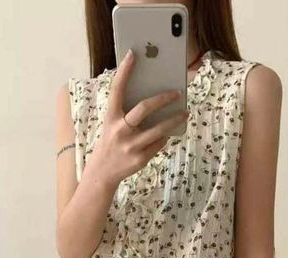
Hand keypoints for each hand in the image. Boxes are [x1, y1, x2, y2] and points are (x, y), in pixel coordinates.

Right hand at [88, 49, 189, 187]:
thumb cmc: (111, 142)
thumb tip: (153, 98)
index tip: (134, 54)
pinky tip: (169, 132)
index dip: (125, 70)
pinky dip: (165, 137)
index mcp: (111, 117)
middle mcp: (120, 130)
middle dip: (163, 98)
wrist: (102, 173)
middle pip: (144, 108)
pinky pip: (159, 144)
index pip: (117, 89)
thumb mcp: (112, 125)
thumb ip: (126, 112)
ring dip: (174, 120)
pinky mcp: (140, 159)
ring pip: (159, 130)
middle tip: (177, 92)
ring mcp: (131, 146)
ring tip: (185, 113)